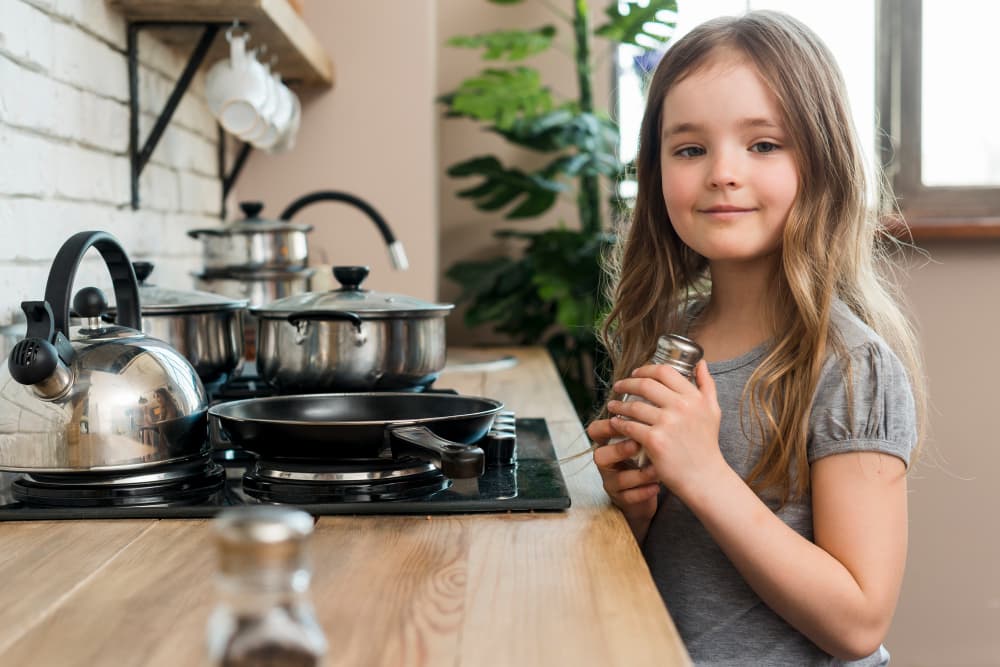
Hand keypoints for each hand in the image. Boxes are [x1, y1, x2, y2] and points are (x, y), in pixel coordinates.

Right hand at [588, 418, 659, 537]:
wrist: (648, 489)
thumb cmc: (646, 457)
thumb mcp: (642, 438)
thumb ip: (643, 422)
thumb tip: (656, 400)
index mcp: (608, 443)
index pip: (596, 431)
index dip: (606, 425)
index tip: (626, 420)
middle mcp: (606, 462)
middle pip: (600, 455)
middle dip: (619, 449)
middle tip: (638, 444)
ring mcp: (612, 482)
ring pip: (617, 479)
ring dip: (638, 474)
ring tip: (656, 469)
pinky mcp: (622, 500)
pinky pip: (629, 497)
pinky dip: (644, 492)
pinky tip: (657, 486)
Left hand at [607, 360, 724, 500]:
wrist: (704, 476)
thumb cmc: (707, 444)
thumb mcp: (713, 411)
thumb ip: (707, 385)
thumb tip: (701, 363)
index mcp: (694, 397)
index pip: (665, 372)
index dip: (646, 369)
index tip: (635, 373)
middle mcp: (682, 407)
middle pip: (645, 385)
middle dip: (627, 383)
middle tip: (618, 386)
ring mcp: (667, 423)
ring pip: (634, 406)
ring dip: (619, 404)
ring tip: (612, 405)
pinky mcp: (654, 440)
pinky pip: (630, 426)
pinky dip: (619, 423)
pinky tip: (615, 422)